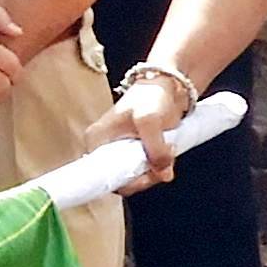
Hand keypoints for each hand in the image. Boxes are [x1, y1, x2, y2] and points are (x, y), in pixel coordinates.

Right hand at [73, 69, 194, 193]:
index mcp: (96, 140)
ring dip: (156, 170)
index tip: (144, 176)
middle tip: (161, 163)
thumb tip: (163, 172)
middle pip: (121, 179)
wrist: (170, 85)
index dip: (124, 181)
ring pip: (137, 176)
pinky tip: (168, 151)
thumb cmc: (150, 95)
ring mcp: (123, 152)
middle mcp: (106, 149)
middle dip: (145, 175)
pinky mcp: (139, 153)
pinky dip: (161, 166)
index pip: (101, 175)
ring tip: (168, 150)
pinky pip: (147, 170)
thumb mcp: (149, 120)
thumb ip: (155, 148)